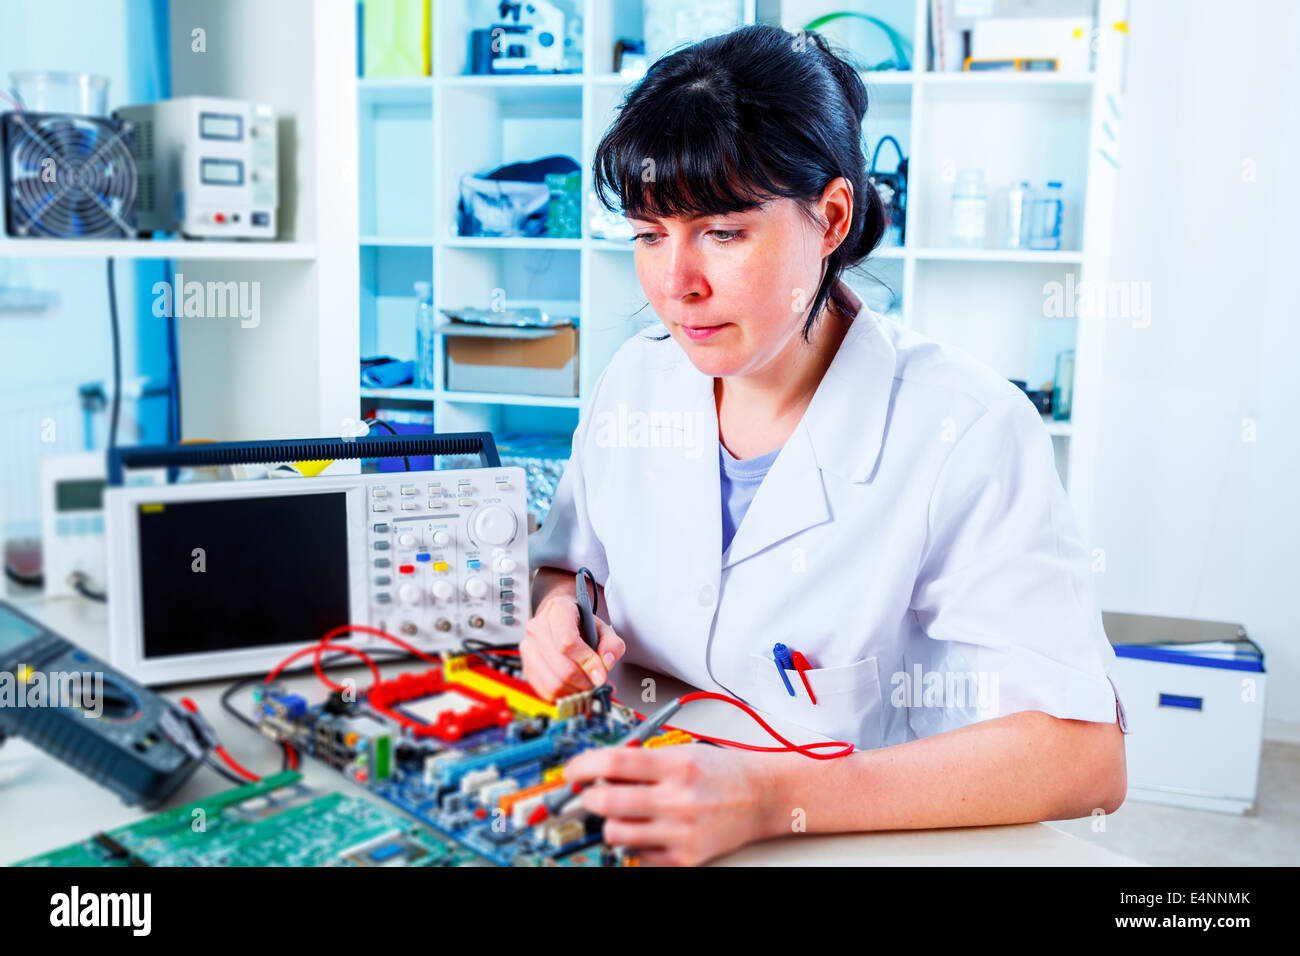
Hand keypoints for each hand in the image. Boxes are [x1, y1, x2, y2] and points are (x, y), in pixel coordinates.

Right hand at [521, 593, 625, 700]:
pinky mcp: (527, 667)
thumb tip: (606, 663)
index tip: (601, 674)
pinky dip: (564, 696)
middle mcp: (538, 627)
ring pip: (553, 682)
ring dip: (576, 690)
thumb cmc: (581, 625)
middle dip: (584, 681)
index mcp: (557, 610)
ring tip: (588, 686)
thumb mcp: (604, 629)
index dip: (587, 662)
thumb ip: (612, 645)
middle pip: (562, 666)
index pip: (567, 641)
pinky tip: (575, 689)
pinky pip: (545, 691)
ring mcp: (528, 647)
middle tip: (598, 683)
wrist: (562, 622)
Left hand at [566, 743, 777, 866]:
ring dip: (610, 822)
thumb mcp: (682, 751)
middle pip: (608, 802)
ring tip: (620, 812)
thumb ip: (642, 759)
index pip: (615, 762)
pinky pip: (640, 855)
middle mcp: (679, 799)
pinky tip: (646, 828)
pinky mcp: (686, 857)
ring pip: (617, 833)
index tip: (571, 770)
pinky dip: (635, 842)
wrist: (763, 796)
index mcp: (677, 765)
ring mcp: (682, 832)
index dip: (583, 765)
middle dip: (587, 798)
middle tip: (587, 794)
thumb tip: (597, 769)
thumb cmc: (723, 770)